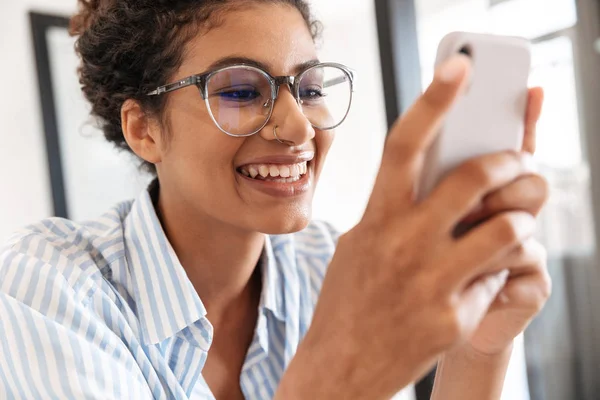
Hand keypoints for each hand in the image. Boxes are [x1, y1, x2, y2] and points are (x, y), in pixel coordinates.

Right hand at [277, 55, 539, 399]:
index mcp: (375, 217)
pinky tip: (483, 279)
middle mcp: (402, 242)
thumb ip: (397, 210)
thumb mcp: (362, 243)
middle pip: (475, 178)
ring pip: (508, 227)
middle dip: (512, 163)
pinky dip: (502, 270)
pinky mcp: (454, 316)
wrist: (339, 368)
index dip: (433, 99)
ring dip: (521, 221)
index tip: (459, 67)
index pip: (404, 144)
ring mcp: (430, 280)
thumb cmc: (350, 298)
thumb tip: (443, 178)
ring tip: (513, 225)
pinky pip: (500, 277)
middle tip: (521, 163)